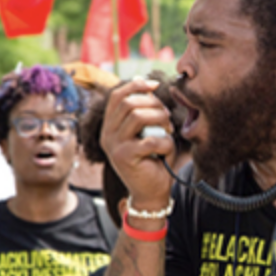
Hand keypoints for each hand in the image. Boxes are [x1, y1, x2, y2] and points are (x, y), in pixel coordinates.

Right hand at [100, 78, 176, 210]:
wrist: (151, 192)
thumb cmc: (153, 160)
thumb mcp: (148, 132)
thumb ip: (145, 111)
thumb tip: (146, 83)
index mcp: (110, 126)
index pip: (116, 96)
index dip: (136, 86)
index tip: (155, 85)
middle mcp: (107, 134)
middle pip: (128, 103)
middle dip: (154, 104)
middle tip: (167, 117)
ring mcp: (113, 146)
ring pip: (137, 116)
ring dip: (159, 120)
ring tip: (168, 130)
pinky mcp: (124, 157)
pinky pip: (150, 140)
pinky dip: (165, 142)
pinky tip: (166, 150)